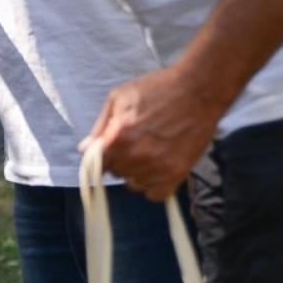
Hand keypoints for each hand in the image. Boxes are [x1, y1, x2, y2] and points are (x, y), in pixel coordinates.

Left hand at [80, 65, 227, 200]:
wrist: (198, 90)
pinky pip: (156, 194)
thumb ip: (100, 126)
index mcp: (117, 137)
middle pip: (116, 173)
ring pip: (135, 184)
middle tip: (135, 143)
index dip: (102, 155)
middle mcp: (135, 156)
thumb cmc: (157, 88)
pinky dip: (155, 185)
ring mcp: (157, 167)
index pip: (96, 163)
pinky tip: (159, 167)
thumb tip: (84, 149)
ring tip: (149, 152)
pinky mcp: (177, 174)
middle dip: (120, 160)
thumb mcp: (119, 98)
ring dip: (137, 172)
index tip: (110, 148)